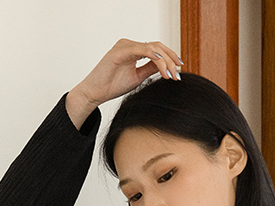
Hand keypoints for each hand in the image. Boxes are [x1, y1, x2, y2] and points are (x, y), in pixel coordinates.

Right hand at [66, 39, 182, 128]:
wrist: (95, 93)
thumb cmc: (112, 86)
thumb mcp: (138, 77)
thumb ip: (150, 69)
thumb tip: (166, 67)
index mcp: (134, 50)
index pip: (157, 49)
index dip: (170, 58)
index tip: (179, 71)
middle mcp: (130, 45)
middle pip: (157, 46)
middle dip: (171, 59)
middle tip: (178, 75)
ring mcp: (125, 46)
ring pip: (153, 48)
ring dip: (165, 61)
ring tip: (171, 75)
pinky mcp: (120, 50)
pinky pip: (143, 50)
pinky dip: (154, 57)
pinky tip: (162, 66)